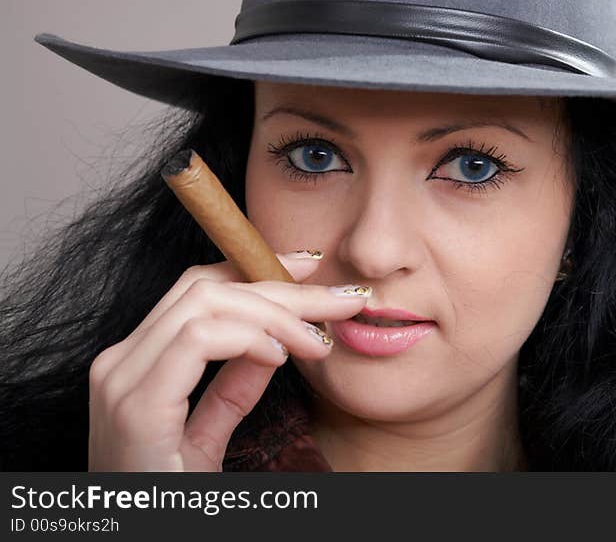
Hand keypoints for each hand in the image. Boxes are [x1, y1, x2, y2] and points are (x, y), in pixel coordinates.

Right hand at [86, 253, 365, 470]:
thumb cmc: (168, 500)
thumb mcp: (205, 438)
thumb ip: (231, 390)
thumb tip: (272, 344)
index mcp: (135, 365)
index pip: (197, 289)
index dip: (257, 271)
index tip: (311, 270)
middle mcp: (120, 362)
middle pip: (207, 288)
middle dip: (282, 287)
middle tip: (340, 300)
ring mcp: (121, 381)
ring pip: (206, 302)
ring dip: (276, 313)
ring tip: (318, 341)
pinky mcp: (135, 406)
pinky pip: (198, 340)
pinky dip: (248, 338)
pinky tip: (281, 356)